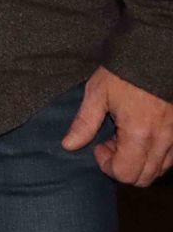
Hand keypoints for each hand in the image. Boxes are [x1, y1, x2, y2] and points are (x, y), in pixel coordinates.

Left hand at [62, 66, 172, 185]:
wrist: (154, 54)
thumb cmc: (123, 73)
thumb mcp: (97, 93)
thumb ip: (84, 123)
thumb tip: (69, 145)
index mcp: (139, 134)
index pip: (126, 173)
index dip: (107, 166)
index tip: (99, 145)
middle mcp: (162, 140)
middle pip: (144, 177)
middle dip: (123, 167)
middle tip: (111, 143)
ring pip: (160, 169)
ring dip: (139, 163)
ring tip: (125, 138)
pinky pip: (172, 157)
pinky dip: (155, 156)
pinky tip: (142, 137)